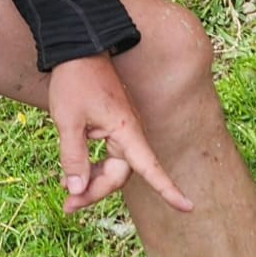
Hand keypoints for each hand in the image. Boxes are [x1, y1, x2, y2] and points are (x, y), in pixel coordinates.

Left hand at [46, 55, 192, 215]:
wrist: (76, 48)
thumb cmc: (75, 81)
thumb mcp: (69, 121)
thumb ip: (73, 157)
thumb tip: (77, 190)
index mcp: (126, 131)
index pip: (150, 168)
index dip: (168, 189)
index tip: (188, 207)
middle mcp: (128, 133)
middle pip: (119, 176)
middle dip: (96, 192)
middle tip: (68, 206)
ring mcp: (120, 131)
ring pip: (111, 169)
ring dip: (91, 183)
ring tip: (67, 196)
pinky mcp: (109, 127)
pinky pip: (105, 157)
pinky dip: (89, 168)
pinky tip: (71, 176)